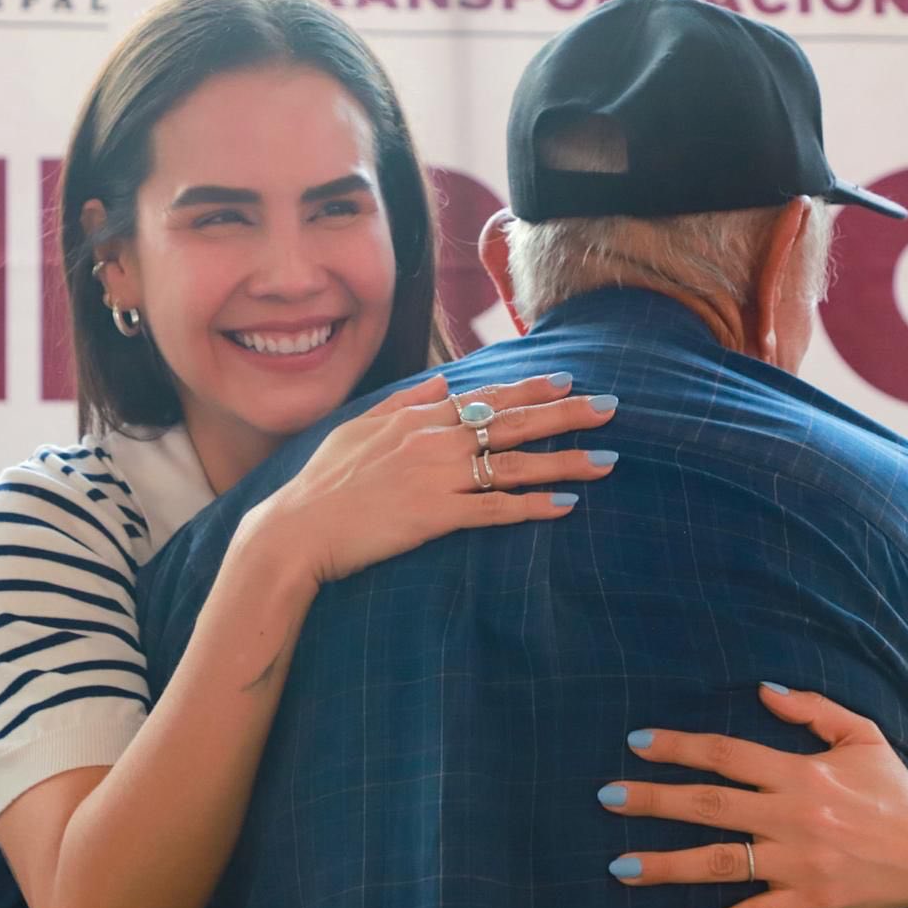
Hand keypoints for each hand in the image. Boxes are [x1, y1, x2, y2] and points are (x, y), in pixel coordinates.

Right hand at [243, 371, 618, 586]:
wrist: (297, 528)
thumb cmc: (324, 481)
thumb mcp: (359, 428)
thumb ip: (405, 402)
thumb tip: (442, 381)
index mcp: (418, 417)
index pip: (485, 397)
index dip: (529, 388)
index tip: (565, 379)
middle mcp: (434, 440)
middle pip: (513, 422)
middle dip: (567, 414)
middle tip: (611, 408)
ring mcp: (437, 477)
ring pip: (514, 465)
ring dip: (565, 462)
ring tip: (606, 461)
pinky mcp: (436, 515)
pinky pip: (494, 509)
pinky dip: (531, 507)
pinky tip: (565, 507)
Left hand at [598, 684, 907, 907]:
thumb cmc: (893, 790)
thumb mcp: (861, 734)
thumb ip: (811, 707)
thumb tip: (761, 688)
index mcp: (799, 772)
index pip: (727, 753)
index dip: (680, 746)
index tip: (637, 742)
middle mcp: (793, 816)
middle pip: (710, 804)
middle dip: (654, 800)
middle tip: (606, 796)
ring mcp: (798, 863)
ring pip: (722, 862)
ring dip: (668, 865)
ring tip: (620, 867)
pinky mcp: (809, 902)